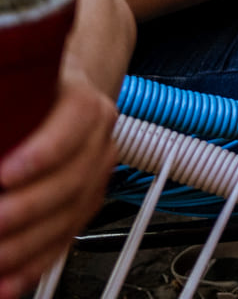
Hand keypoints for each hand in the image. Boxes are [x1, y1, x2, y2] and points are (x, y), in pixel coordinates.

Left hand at [0, 63, 117, 297]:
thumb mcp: (30, 87)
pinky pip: (66, 238)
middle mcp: (99, 141)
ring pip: (71, 216)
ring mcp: (97, 175)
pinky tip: (10, 282)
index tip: (4, 174)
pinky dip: (36, 265)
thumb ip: (9, 114)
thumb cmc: (45, 90)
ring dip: (27, 247)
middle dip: (26, 211)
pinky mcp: (86, 203)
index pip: (72, 128)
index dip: (40, 154)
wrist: (75, 93)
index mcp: (85, 105)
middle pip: (71, 181)